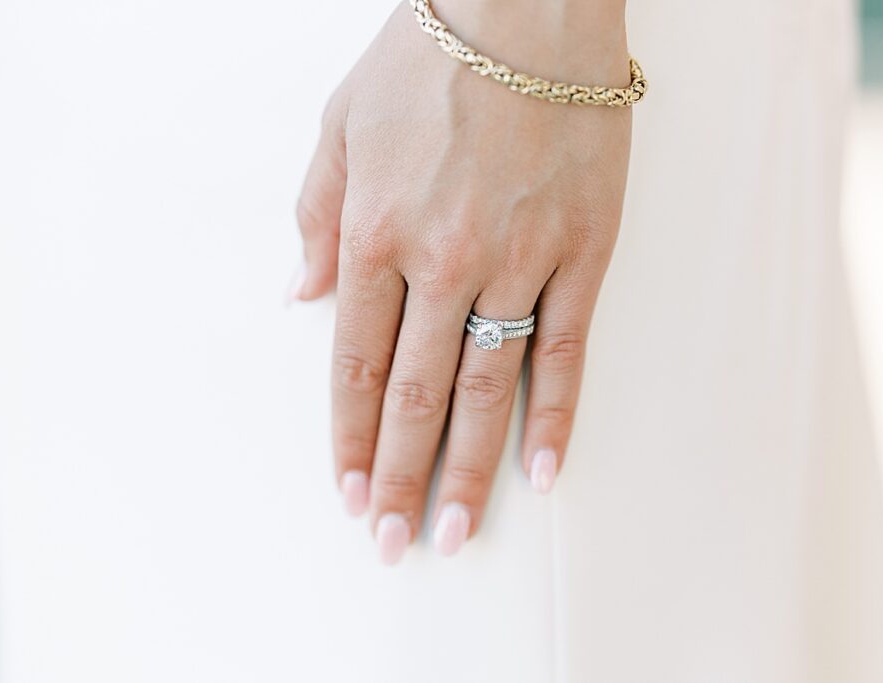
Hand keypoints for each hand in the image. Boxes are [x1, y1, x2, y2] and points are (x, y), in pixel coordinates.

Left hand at [294, 0, 631, 562]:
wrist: (529, 8)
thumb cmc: (430, 59)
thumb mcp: (339, 124)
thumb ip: (315, 216)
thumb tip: (300, 297)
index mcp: (375, 231)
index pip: (357, 364)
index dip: (352, 438)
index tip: (349, 493)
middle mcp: (443, 260)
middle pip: (416, 396)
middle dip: (401, 478)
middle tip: (395, 543)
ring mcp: (519, 261)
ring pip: (487, 390)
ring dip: (468, 470)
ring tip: (455, 532)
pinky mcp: (582, 254)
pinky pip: (567, 352)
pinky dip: (557, 418)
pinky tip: (545, 471)